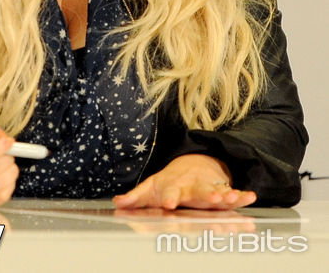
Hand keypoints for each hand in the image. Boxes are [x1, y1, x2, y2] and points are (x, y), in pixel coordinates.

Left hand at [113, 154, 255, 209]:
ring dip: (225, 195)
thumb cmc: (168, 182)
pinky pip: (233, 193)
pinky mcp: (221, 190)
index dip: (169, 197)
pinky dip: (241, 196)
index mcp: (174, 187)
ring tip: (232, 198)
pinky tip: (250, 197)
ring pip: (217, 191)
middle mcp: (192, 187)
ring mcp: (208, 188)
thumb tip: (117, 203)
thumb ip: (135, 197)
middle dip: (205, 195)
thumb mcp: (150, 188)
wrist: (191, 164)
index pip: (170, 192)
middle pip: (198, 191)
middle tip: (212, 198)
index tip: (168, 203)